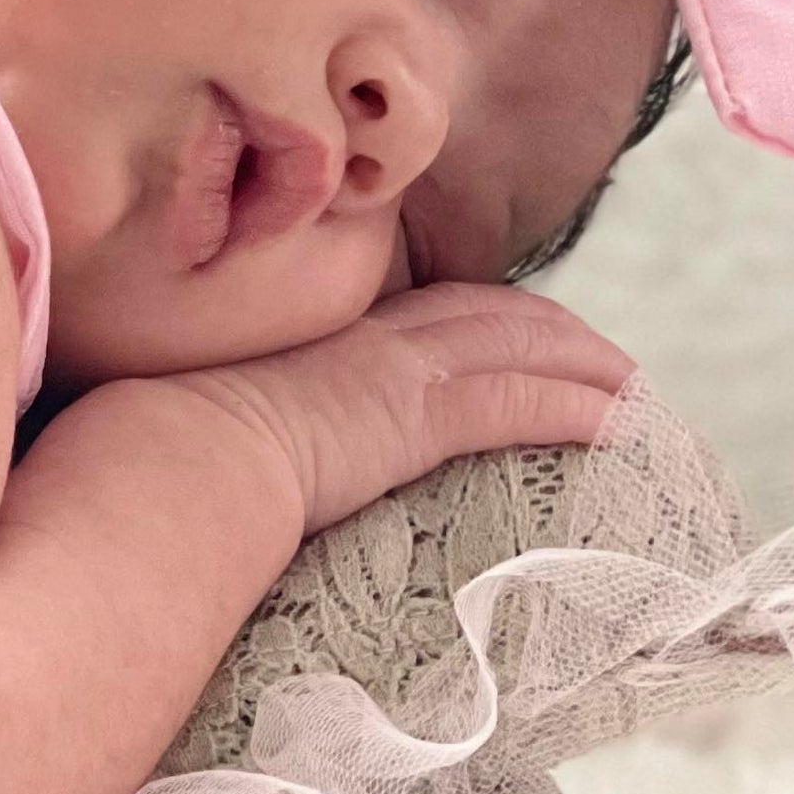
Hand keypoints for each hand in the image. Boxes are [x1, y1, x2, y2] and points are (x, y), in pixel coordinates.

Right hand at [164, 285, 636, 540]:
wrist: (157, 461)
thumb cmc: (156, 464)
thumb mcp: (195, 436)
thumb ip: (228, 442)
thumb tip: (211, 478)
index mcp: (321, 349)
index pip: (425, 314)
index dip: (486, 321)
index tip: (526, 342)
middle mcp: (366, 345)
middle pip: (489, 315)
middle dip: (559, 334)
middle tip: (611, 367)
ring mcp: (393, 374)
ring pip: (520, 345)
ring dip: (588, 365)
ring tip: (637, 395)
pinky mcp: (414, 416)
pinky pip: (519, 399)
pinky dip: (581, 406)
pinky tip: (625, 427)